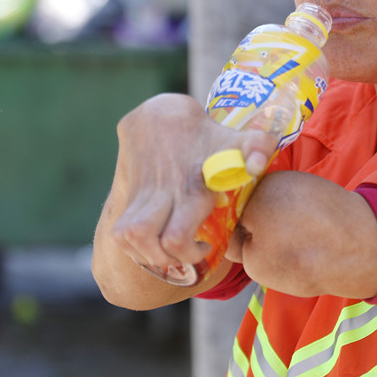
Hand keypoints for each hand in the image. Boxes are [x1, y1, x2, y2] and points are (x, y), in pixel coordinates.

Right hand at [105, 93, 278, 280]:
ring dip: (147, 254)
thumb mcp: (236, 139)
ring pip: (127, 238)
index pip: (176, 237)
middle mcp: (162, 195)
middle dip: (168, 259)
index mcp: (190, 188)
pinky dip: (132, 247)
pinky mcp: (127, 197)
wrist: (160, 117)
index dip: (189, 253)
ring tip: (168, 252)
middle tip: (188, 253)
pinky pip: (118, 233)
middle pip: (148, 242)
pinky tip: (153, 244)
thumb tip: (258, 166)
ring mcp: (140, 197)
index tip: (207, 246)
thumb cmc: (207, 135)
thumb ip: (257, 148)